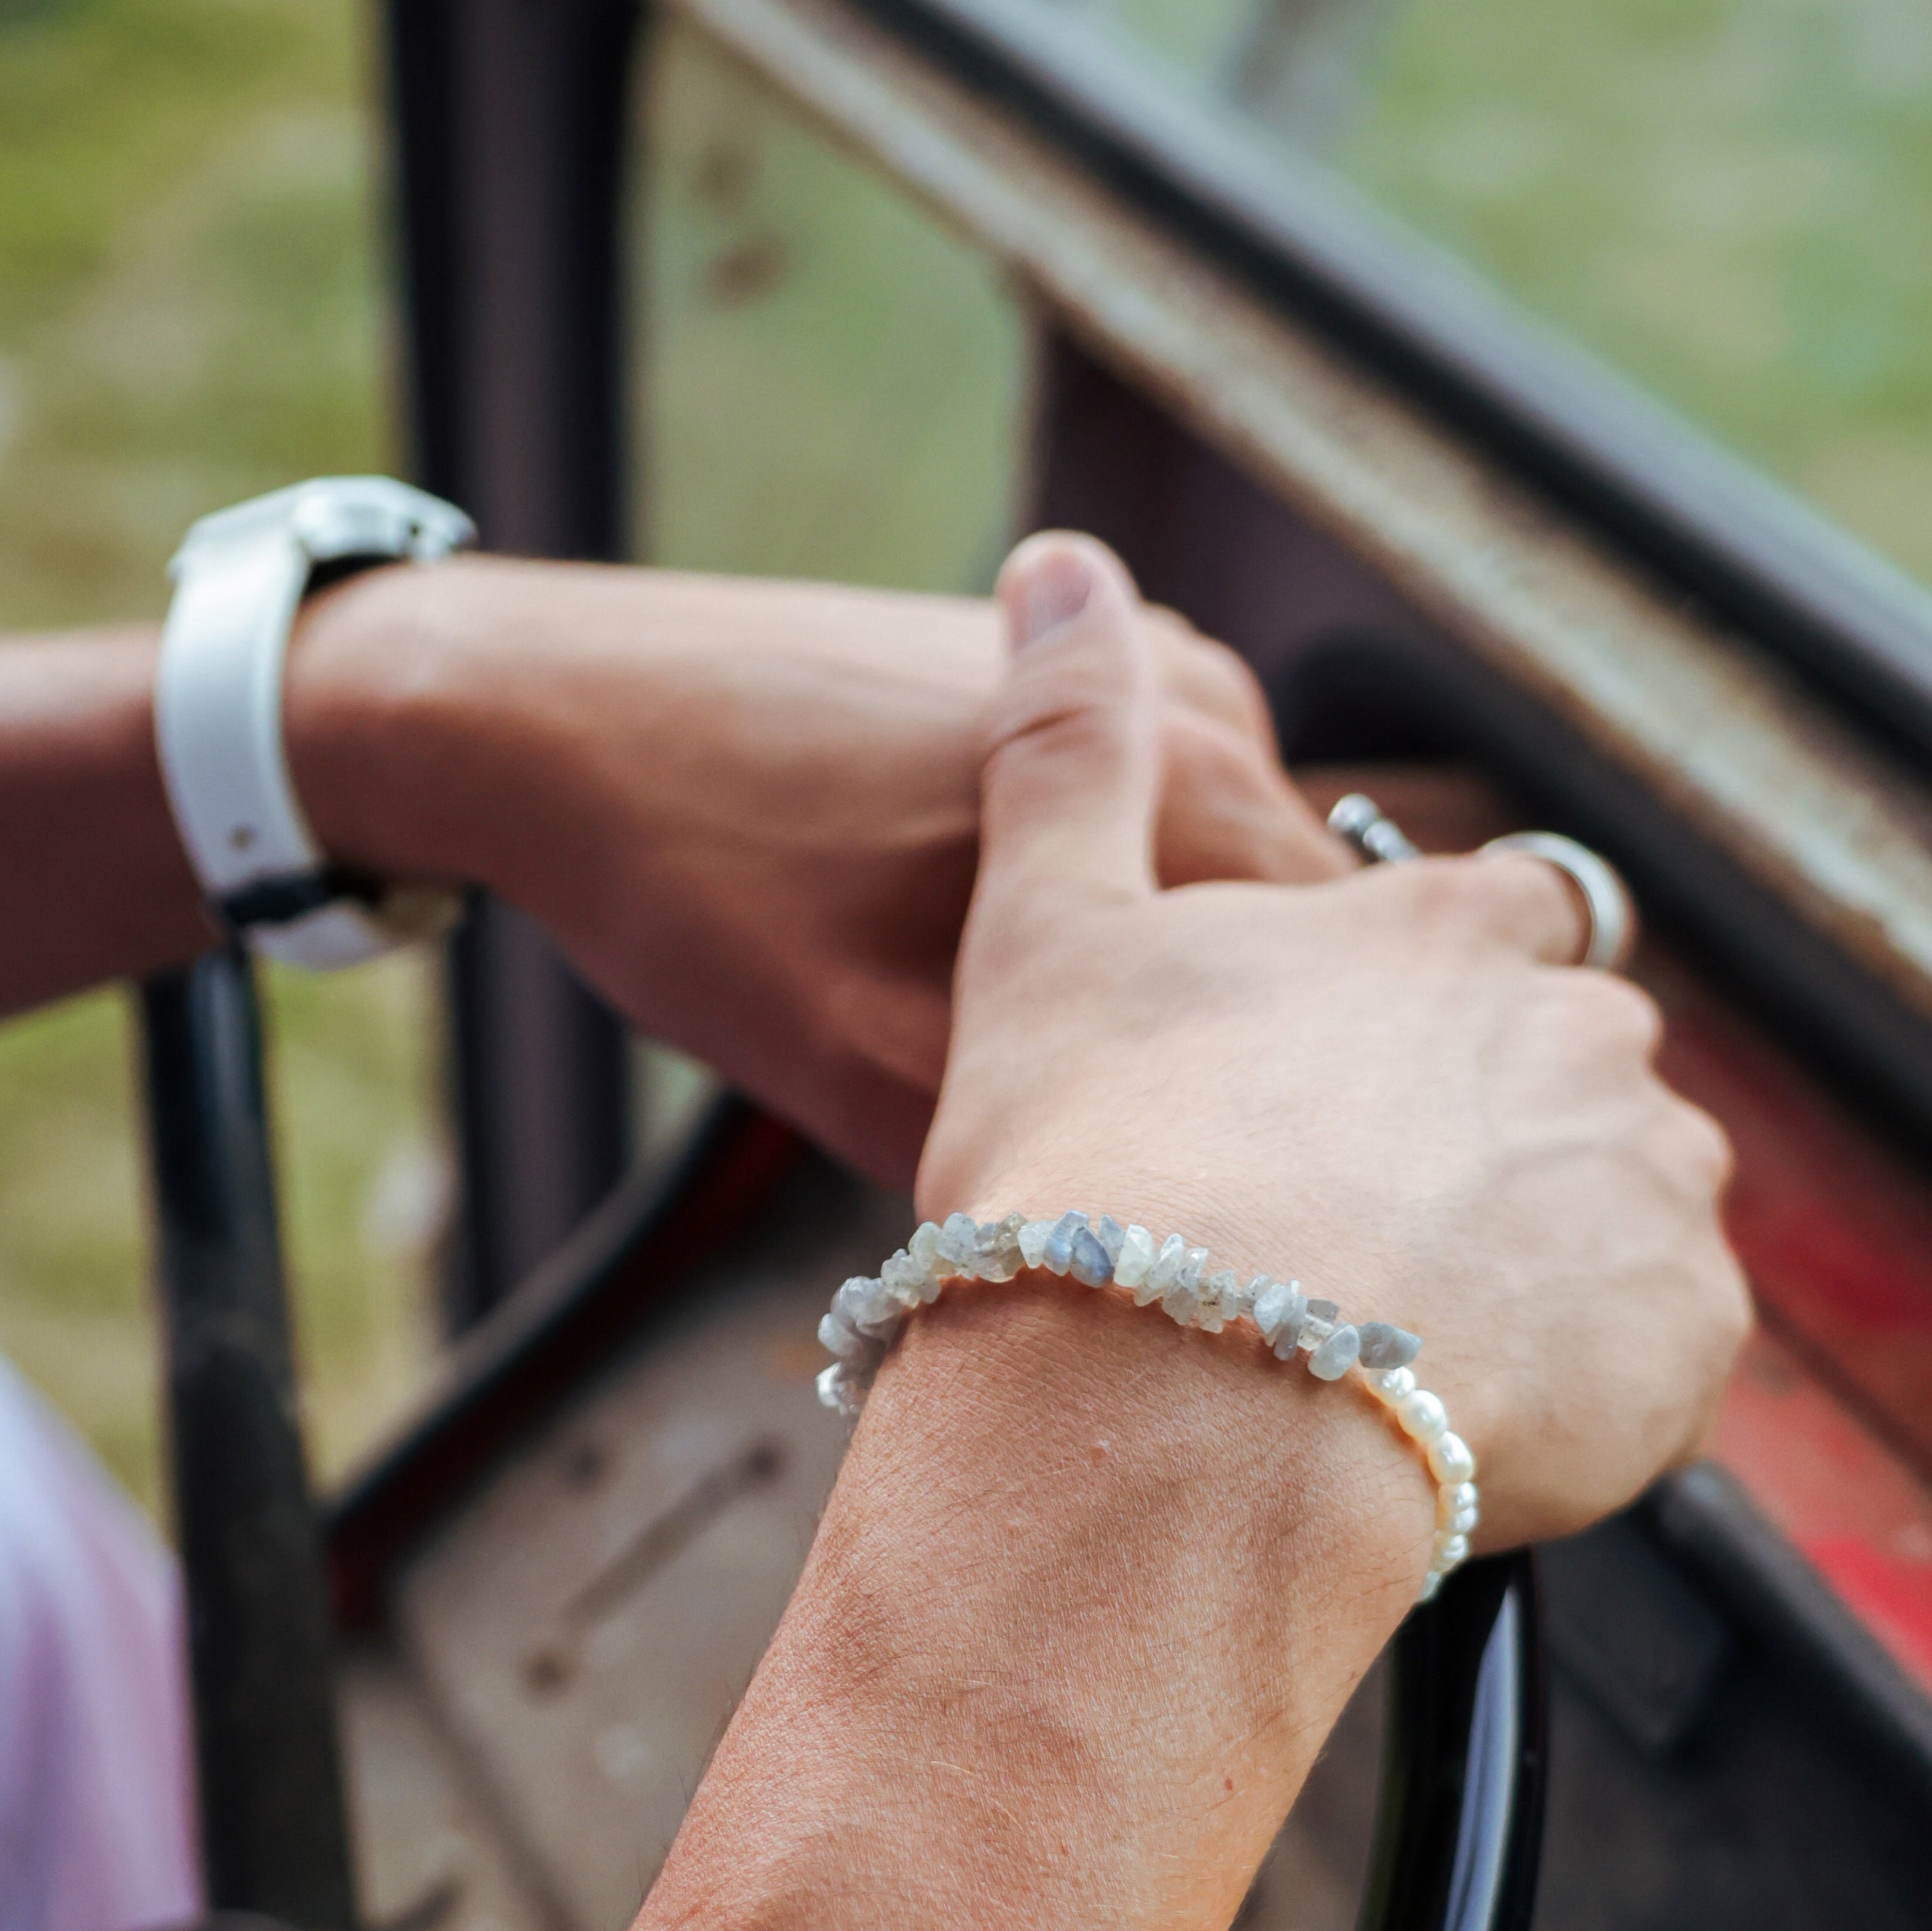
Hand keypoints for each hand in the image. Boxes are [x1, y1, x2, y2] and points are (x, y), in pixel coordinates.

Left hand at [294, 557, 1340, 1184]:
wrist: (558, 720)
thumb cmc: (702, 892)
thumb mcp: (874, 1076)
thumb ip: (1059, 1152)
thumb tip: (1191, 1262)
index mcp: (1197, 795)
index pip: (1373, 1003)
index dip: (1327, 1140)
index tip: (1267, 1232)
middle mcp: (1214, 710)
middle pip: (1321, 954)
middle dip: (1258, 1070)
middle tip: (1167, 1190)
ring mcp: (1157, 671)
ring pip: (1240, 905)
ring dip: (1191, 1000)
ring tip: (1087, 1084)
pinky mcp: (1091, 668)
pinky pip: (1167, 836)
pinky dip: (1125, 917)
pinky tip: (1026, 976)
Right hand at [917, 539, 1750, 1547]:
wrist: (1181, 1409)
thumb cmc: (1095, 1172)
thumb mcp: (1045, 931)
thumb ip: (1071, 744)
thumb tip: (1063, 567)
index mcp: (1457, 929)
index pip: (1510, 928)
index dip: (1435, 1014)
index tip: (1354, 1099)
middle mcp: (1590, 1036)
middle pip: (1569, 1081)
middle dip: (1486, 1153)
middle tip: (1344, 1255)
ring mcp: (1656, 1186)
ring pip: (1617, 1218)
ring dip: (1537, 1271)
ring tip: (1389, 1356)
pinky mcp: (1691, 1339)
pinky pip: (1654, 1362)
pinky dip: (1581, 1393)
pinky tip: (1451, 1421)